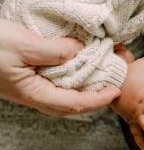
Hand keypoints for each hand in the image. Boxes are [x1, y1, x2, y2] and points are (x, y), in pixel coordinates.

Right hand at [0, 19, 119, 115]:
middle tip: (112, 83)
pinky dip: (68, 76)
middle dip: (94, 97)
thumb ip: (55, 51)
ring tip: (98, 73)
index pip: (75, 103)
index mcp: (33, 93)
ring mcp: (26, 87)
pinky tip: (74, 63)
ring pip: (61, 95)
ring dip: (82, 87)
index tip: (116, 91)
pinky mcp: (21, 77)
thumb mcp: (24, 44)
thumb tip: (80, 51)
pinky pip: (51, 83)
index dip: (98, 99)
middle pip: (70, 105)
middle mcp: (31, 94)